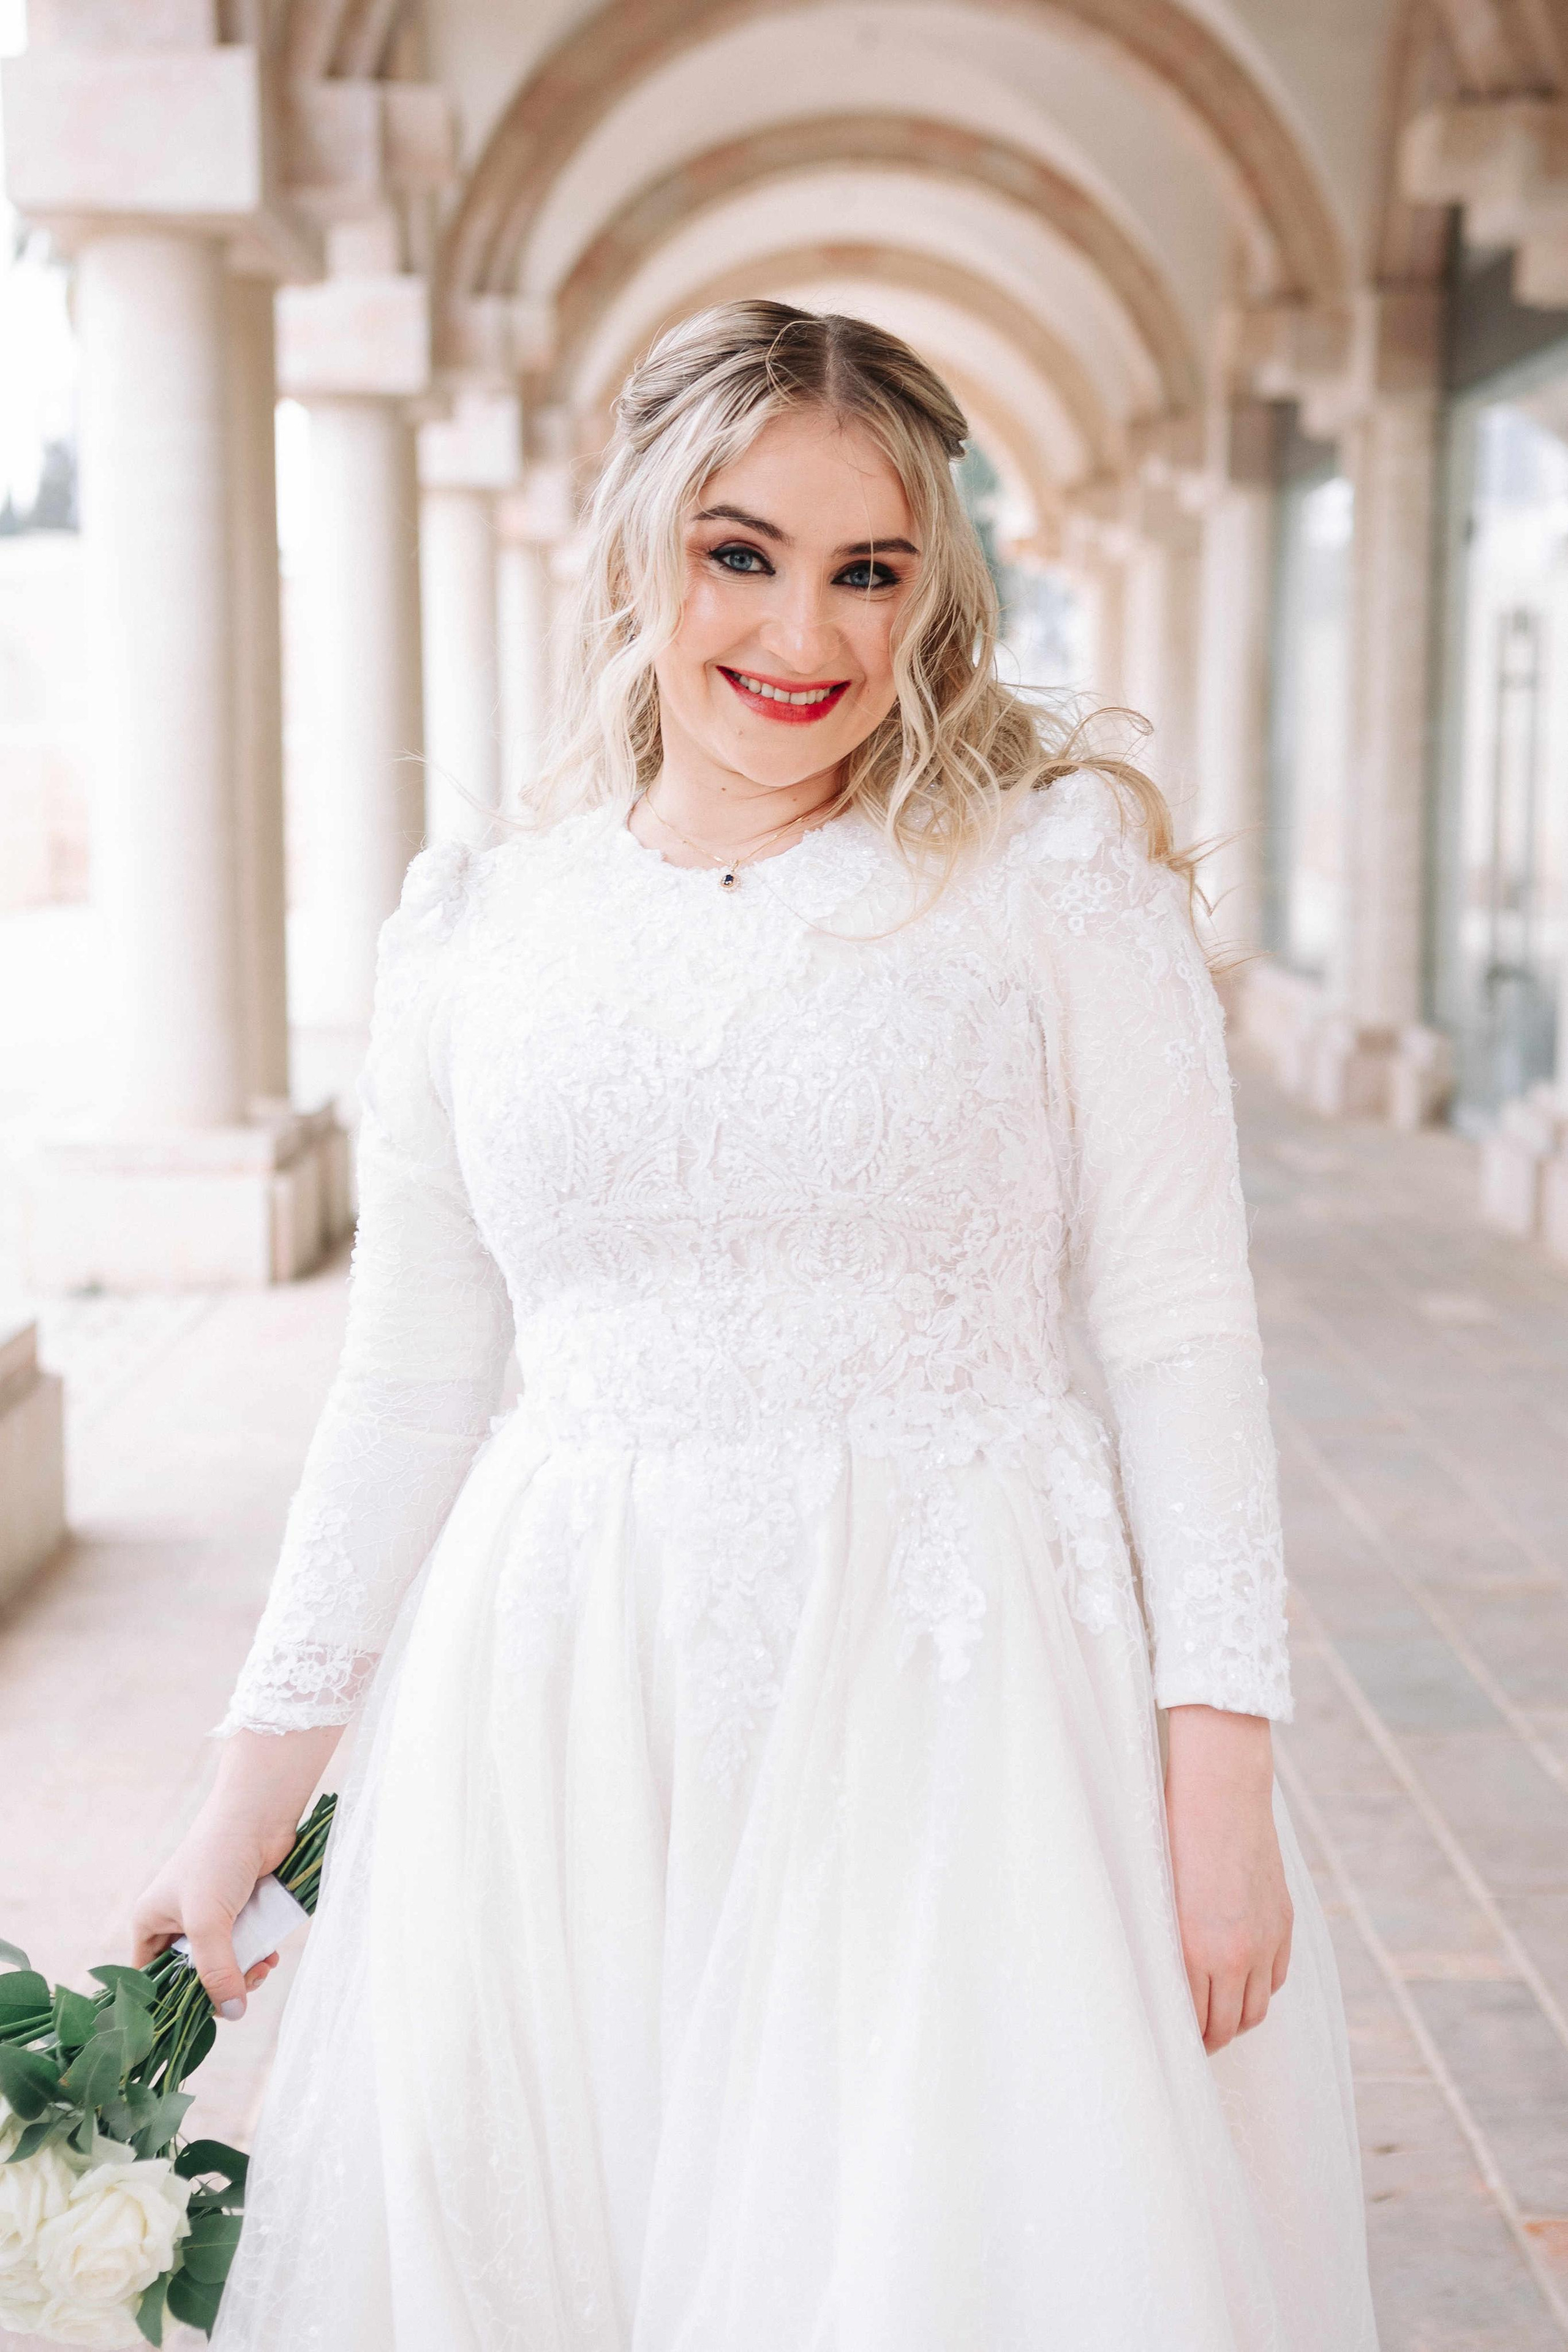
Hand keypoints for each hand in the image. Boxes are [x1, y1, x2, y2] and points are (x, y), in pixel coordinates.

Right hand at [130, 1726, 341, 2021]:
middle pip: (192, 1976)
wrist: (260, 1814)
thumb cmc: (219, 1859)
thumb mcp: (209, 1921)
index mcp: (151, 1923)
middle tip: (244, 1985)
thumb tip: (232, 2013)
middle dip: (219, 1986)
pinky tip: (272, 1954)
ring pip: (223, 1964)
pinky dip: (257, 1955)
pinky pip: (244, 1946)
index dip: (169, 2002)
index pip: (150, 1979)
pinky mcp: (239, 1909)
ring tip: (264, 1965)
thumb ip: (217, 1970)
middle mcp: (176, 1921)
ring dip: (245, 1972)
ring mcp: (210, 1916)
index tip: (197, 2018)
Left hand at [1163, 1705, 1291, 2054]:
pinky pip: (1276, 1979)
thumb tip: (1165, 1982)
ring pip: (1256, 2009)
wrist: (1222, 1793)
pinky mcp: (1283, 1923)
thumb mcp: (1159, 1896)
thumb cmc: (1175, 1836)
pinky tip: (1243, 1988)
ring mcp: (1264, 1940)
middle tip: (1194, 2044)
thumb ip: (1168, 1943)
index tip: (1172, 2042)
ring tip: (1218, 2021)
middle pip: (1227, 2025)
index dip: (1184, 2039)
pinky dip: (1260, 1991)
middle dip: (1209, 2041)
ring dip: (1237, 2022)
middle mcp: (1234, 1953)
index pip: (1194, 2021)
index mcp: (1193, 1948)